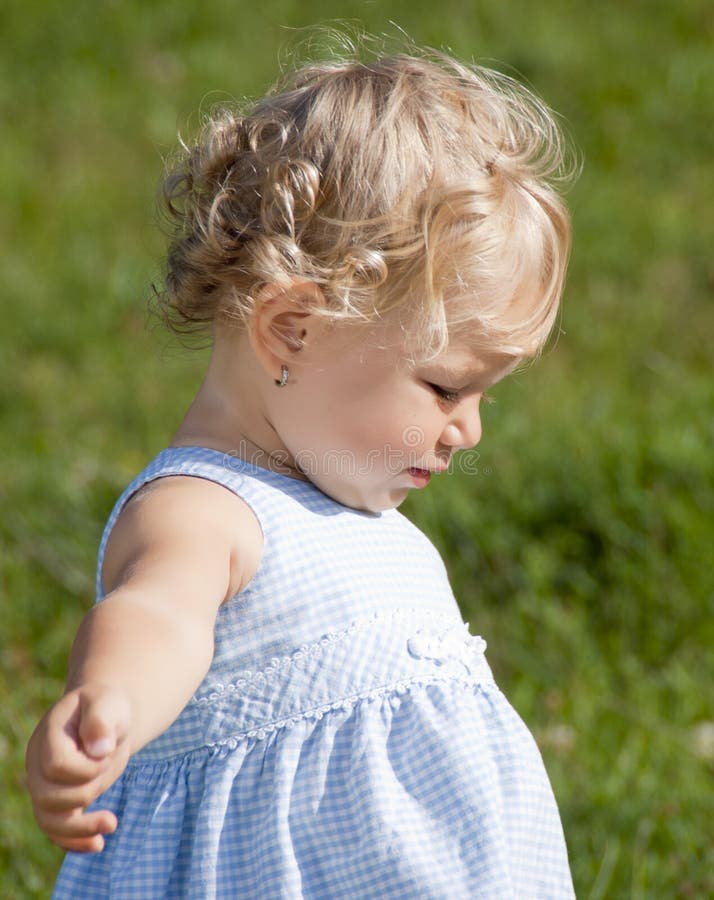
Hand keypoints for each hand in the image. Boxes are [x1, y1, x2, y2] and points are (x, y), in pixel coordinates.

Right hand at [26, 685, 131, 852]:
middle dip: (86, 791)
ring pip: (49, 821)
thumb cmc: (106, 708)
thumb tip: (99, 750)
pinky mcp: (58, 801)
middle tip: (110, 766)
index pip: (57, 766)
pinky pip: (57, 831)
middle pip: (48, 797)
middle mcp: (38, 765)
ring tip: (112, 825)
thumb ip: (101, 721)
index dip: (87, 768)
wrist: (105, 717)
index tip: (108, 754)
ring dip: (80, 829)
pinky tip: (98, 844)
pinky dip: (75, 841)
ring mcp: (45, 785)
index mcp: (48, 736)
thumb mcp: (107, 703)